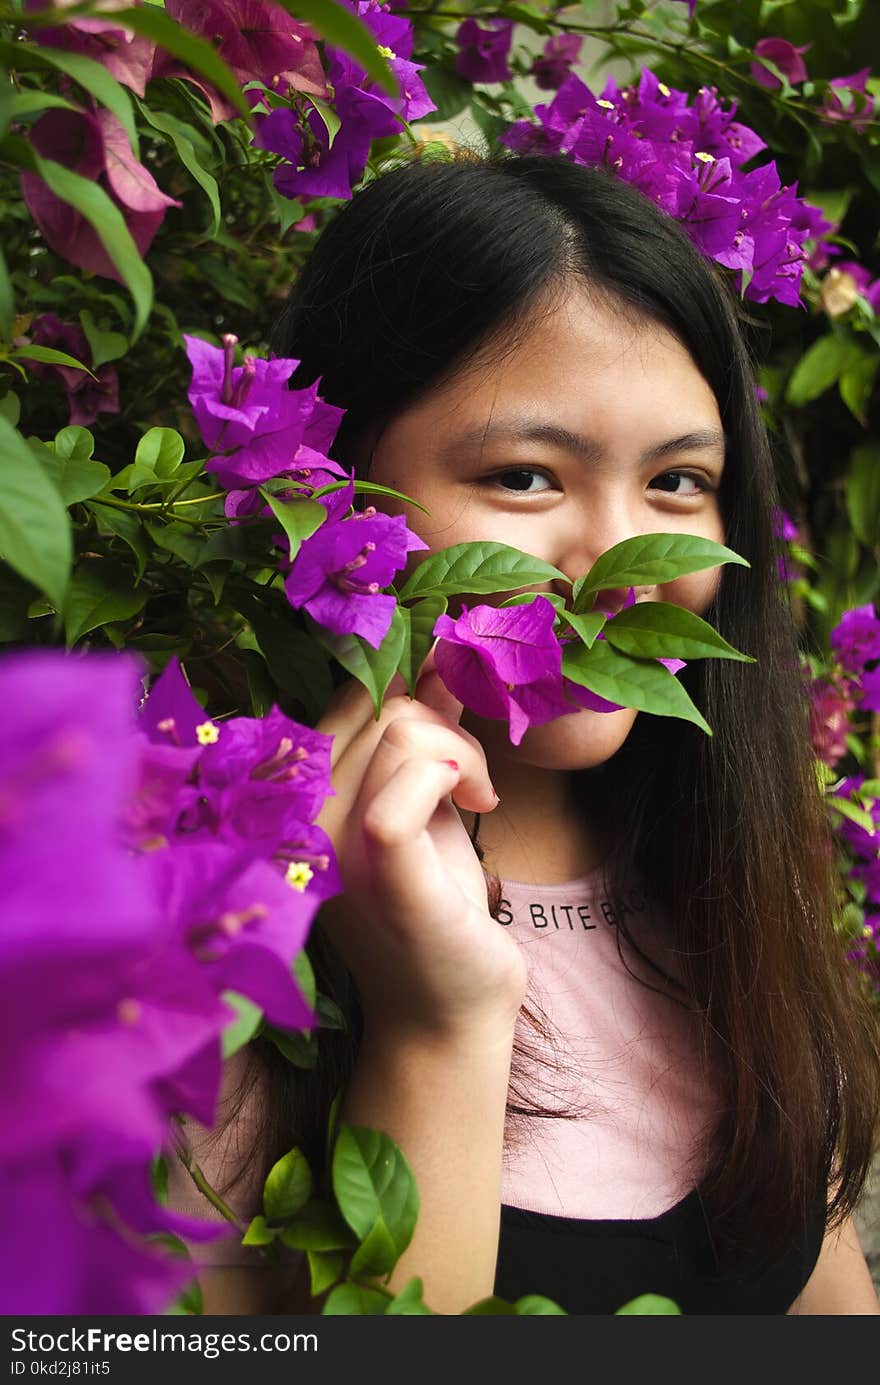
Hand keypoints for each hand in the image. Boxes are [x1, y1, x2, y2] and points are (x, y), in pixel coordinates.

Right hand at [314, 655, 527, 1039]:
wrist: (447, 1011)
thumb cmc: (435, 903)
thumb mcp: (423, 802)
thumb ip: (419, 732)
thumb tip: (440, 653)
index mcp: (301, 794)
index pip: (351, 694)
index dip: (410, 683)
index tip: (455, 712)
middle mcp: (303, 814)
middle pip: (382, 705)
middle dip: (445, 725)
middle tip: (472, 782)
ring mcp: (334, 846)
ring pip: (404, 730)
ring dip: (463, 752)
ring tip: (477, 799)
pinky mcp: (383, 875)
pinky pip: (407, 787)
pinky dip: (454, 773)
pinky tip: (477, 804)